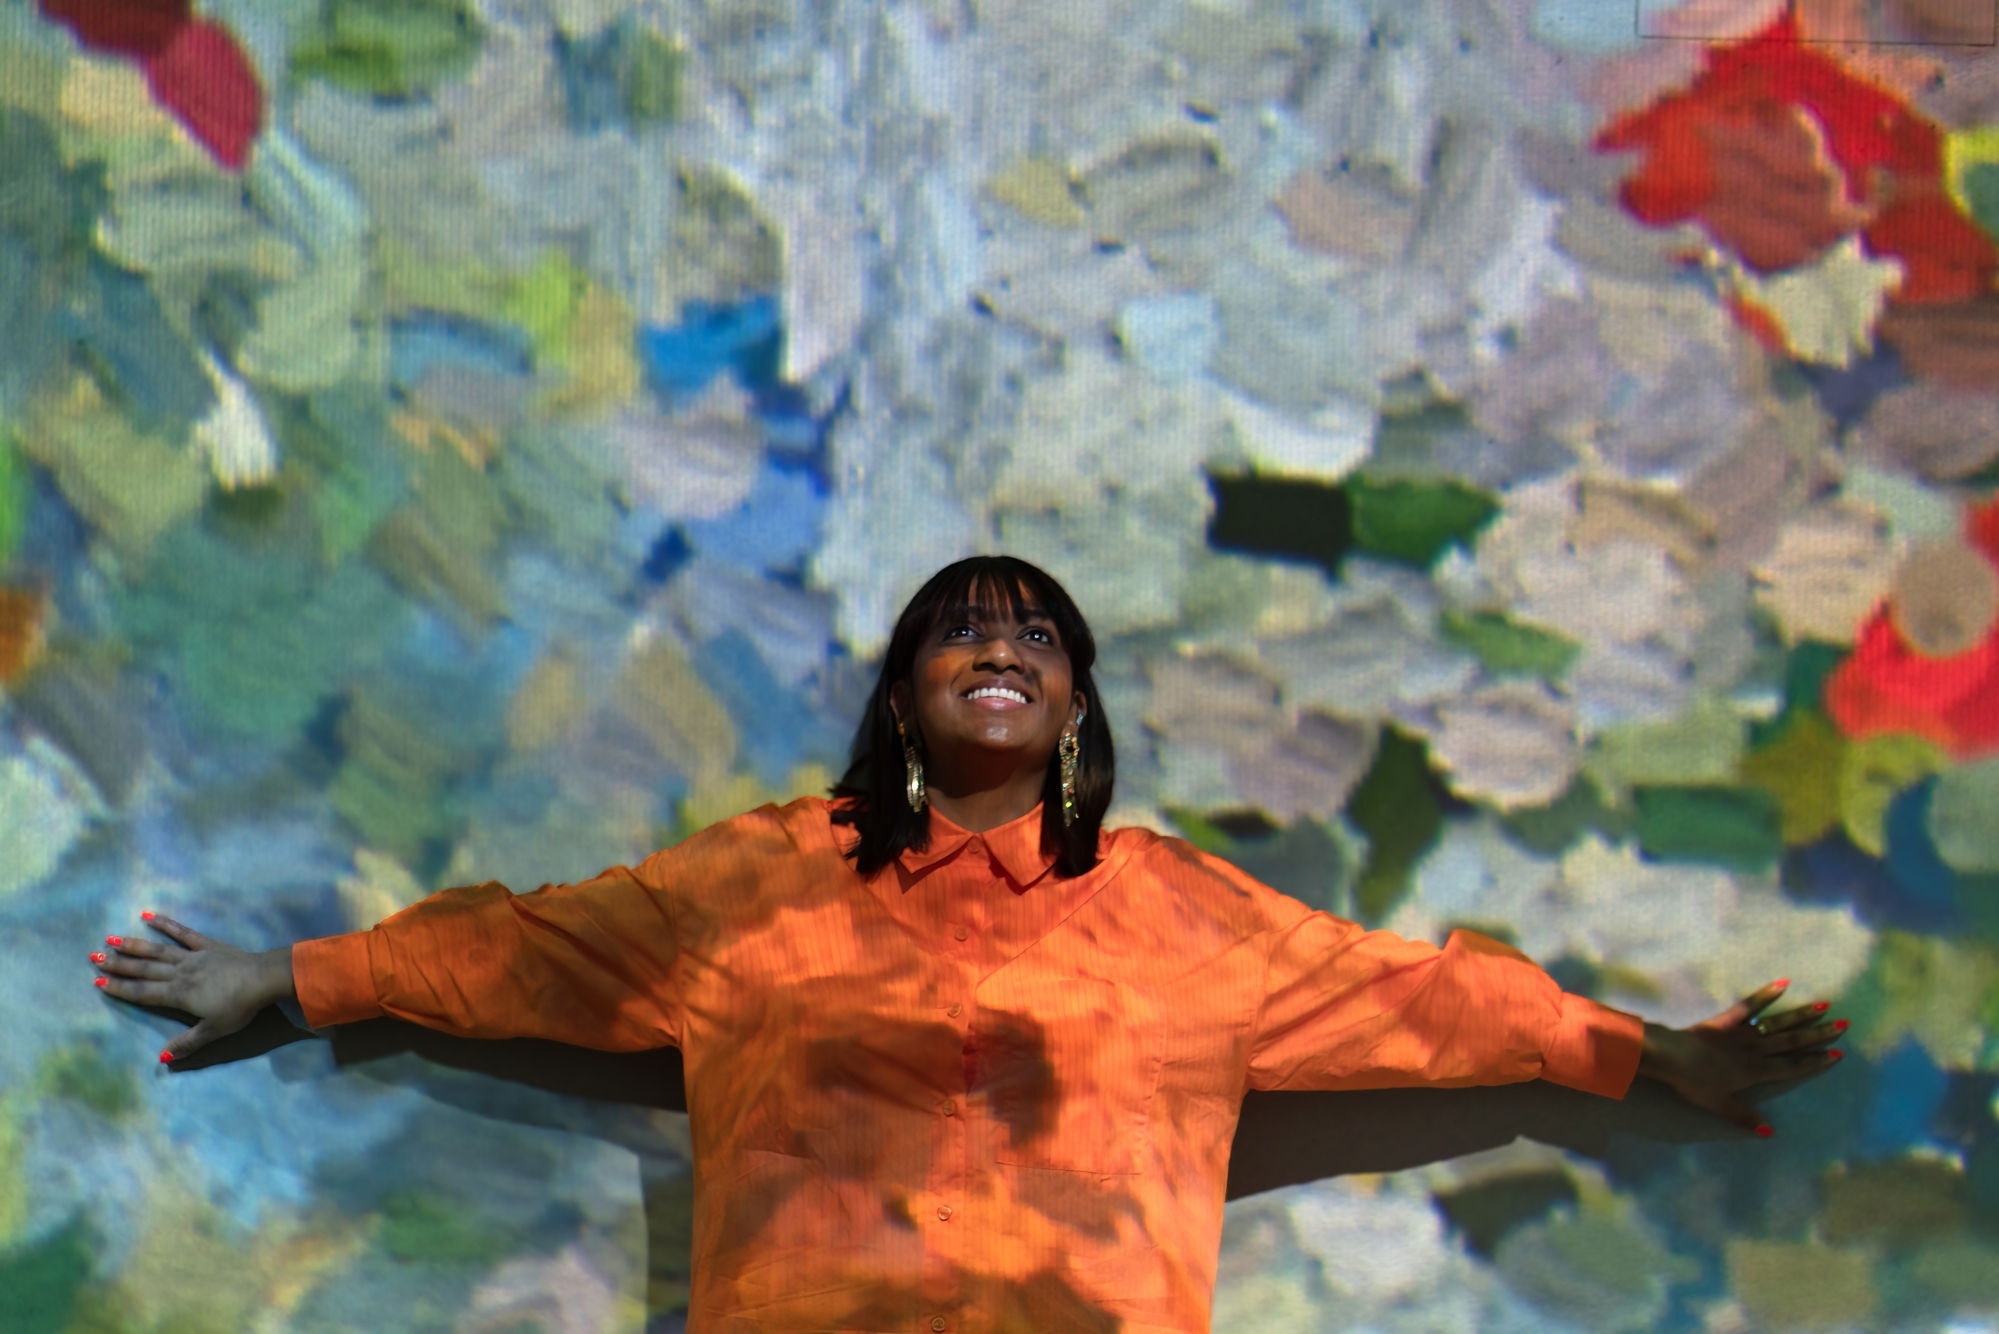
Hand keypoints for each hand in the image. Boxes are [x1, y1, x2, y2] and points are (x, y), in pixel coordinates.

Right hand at [91, 914, 295, 1061]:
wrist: (264, 978)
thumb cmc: (240, 1006)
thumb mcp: (214, 1030)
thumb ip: (188, 1043)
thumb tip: (162, 1057)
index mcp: (179, 994)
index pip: (143, 992)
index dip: (120, 989)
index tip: (99, 982)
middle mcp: (180, 972)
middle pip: (145, 969)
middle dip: (119, 965)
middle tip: (94, 957)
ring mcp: (194, 956)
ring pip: (158, 950)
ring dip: (134, 945)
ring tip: (111, 938)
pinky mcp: (208, 944)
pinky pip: (184, 933)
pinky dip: (166, 924)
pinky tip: (148, 915)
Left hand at [1637, 979, 1846, 1135]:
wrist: (1669, 1056)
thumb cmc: (1693, 1082)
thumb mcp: (1719, 1104)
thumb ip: (1744, 1117)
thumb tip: (1769, 1132)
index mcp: (1755, 1072)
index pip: (1791, 1067)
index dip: (1814, 1062)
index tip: (1836, 1054)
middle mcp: (1755, 1050)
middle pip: (1792, 1042)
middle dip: (1818, 1034)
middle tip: (1842, 1025)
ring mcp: (1741, 1032)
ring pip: (1777, 1023)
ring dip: (1801, 1015)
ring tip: (1823, 1006)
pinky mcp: (1726, 1020)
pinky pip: (1748, 1005)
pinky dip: (1765, 994)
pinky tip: (1783, 983)